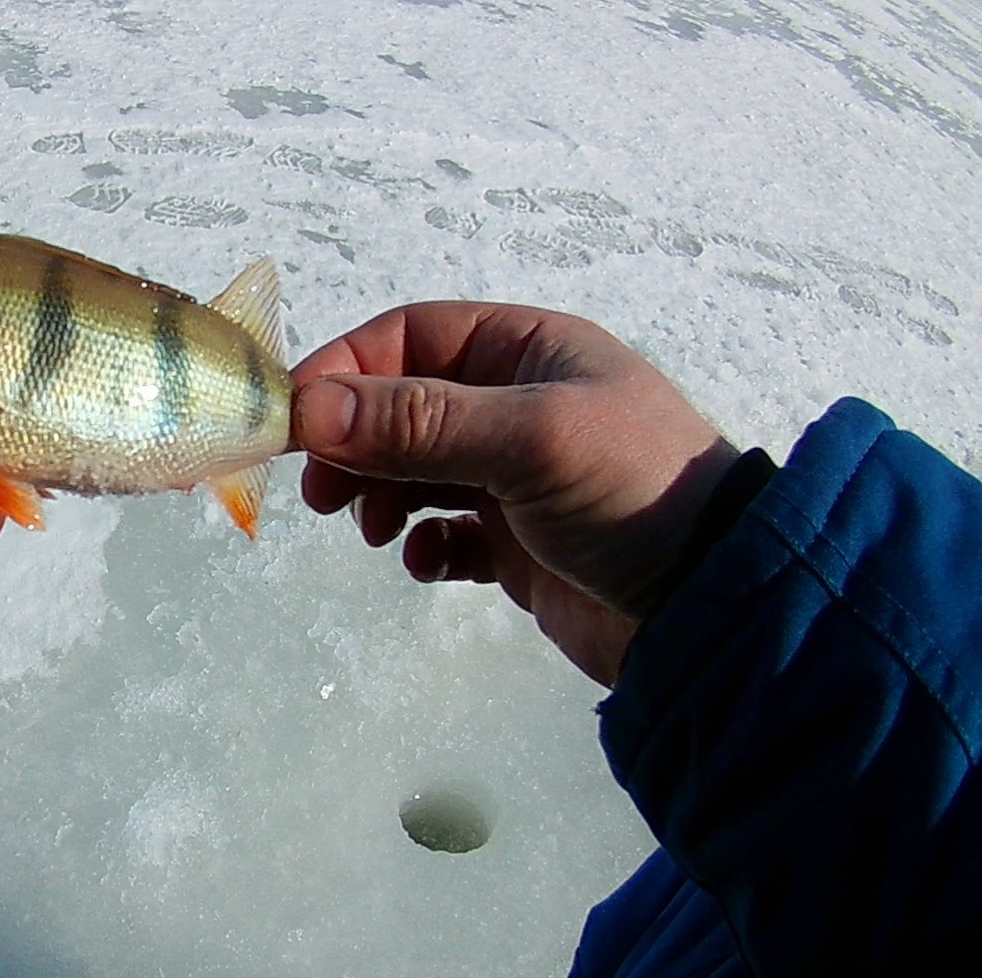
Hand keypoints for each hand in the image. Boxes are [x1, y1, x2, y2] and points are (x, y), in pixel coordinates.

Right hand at [292, 302, 737, 686]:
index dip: (345, 372)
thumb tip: (307, 410)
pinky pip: (443, 532)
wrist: (717, 605)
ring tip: (371, 531)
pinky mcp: (518, 543)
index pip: (408, 337)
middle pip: (400, 405)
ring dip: (379, 496)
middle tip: (322, 493)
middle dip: (353, 443)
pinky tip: (430, 562)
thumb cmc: (632, 491)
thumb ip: (417, 423)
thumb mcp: (527, 440)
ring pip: (413, 471)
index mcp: (527, 350)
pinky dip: (422, 546)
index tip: (294, 424)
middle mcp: (516, 403)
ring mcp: (516, 476)